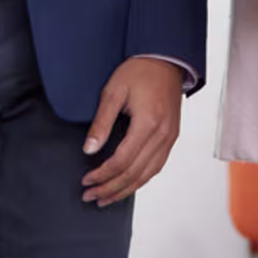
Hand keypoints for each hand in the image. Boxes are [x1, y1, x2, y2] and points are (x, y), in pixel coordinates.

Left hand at [80, 57, 183, 206]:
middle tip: (91, 196)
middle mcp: (162, 135)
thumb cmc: (141, 70)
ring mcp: (170, 138)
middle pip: (135, 174)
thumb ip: (101, 122)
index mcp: (148, 124)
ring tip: (105, 198)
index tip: (86, 180)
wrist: (166, 59)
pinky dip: (140, 180)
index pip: (122, 161)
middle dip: (110, 188)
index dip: (102, 174)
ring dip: (125, 190)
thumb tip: (89, 149)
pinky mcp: (171, 137)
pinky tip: (126, 185)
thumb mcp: (113, 91)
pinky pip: (156, 166)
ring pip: (147, 175)